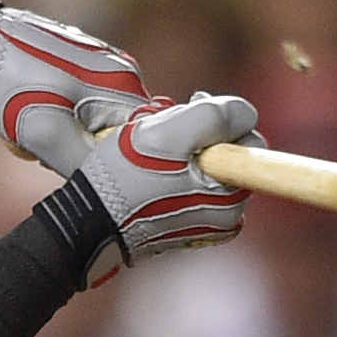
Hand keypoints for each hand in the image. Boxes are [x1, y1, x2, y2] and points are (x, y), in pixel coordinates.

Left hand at [0, 0, 149, 173]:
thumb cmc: (11, 85)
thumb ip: (84, 162)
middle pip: (121, 134)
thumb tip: (110, 185)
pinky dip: (65, 120)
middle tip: (49, 150)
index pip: (141, 143)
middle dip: (86, 150)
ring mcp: (105, 66)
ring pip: (101, 123)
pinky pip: (88, 107)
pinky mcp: (86, 64)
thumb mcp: (46, 134)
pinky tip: (38, 113)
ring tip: (36, 132)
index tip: (77, 167)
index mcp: (124, 86)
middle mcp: (124, 72)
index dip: (113, 165)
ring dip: (71, 137)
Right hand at [74, 92, 257, 283]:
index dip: (216, 116)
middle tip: (162, 130)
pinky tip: (148, 167)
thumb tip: (246, 114)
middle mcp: (227, 215)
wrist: (88, 222)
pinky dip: (173, 168)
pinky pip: (190, 182)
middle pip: (228, 150)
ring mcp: (206, 221)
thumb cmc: (125, 178)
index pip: (248, 136)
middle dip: (198, 133)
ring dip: (182, 147)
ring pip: (206, 164)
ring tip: (149, 149)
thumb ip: (214, 116)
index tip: (183, 112)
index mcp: (232, 197)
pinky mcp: (185, 223)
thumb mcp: (168, 134)